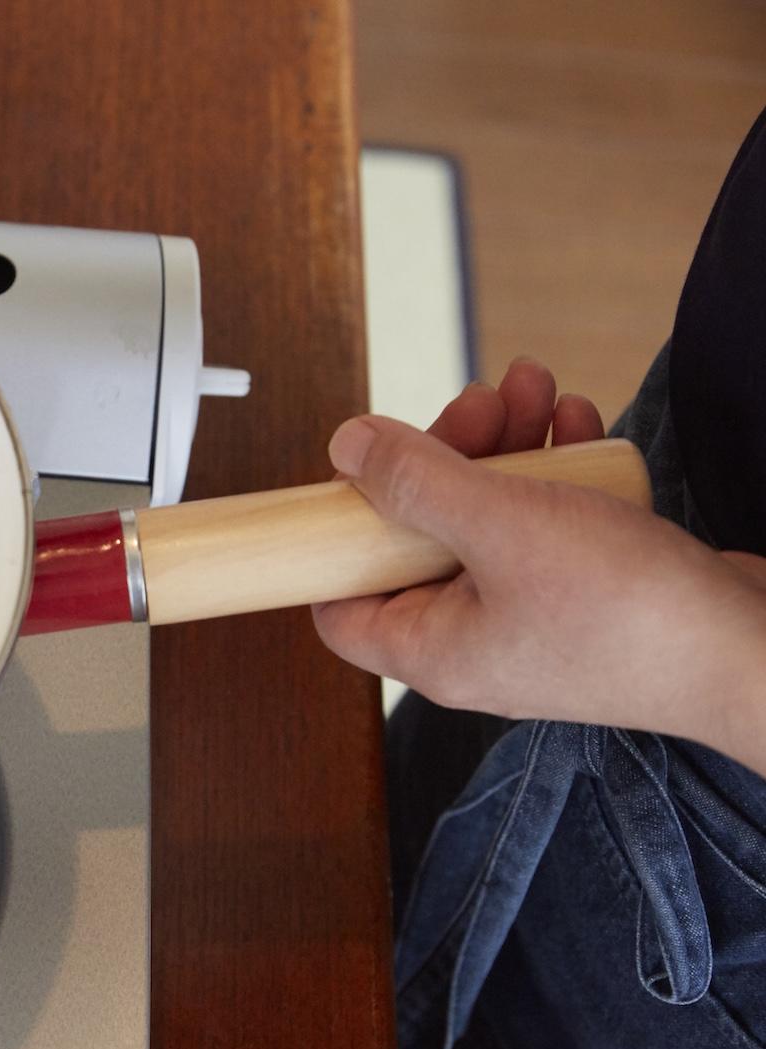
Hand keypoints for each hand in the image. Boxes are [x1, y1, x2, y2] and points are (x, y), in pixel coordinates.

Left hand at [312, 359, 765, 772]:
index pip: (341, 606)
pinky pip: (552, 523)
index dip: (335, 539)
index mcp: (432, 648)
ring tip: (534, 386)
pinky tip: (579, 422)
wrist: (758, 652)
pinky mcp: (590, 597)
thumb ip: (417, 483)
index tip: (358, 473)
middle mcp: (475, 641)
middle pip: (420, 538)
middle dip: (445, 456)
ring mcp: (534, 619)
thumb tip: (344, 447)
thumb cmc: (631, 611)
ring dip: (508, 447)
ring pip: (492, 519)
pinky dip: (560, 472)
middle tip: (479, 400)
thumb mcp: (504, 527)